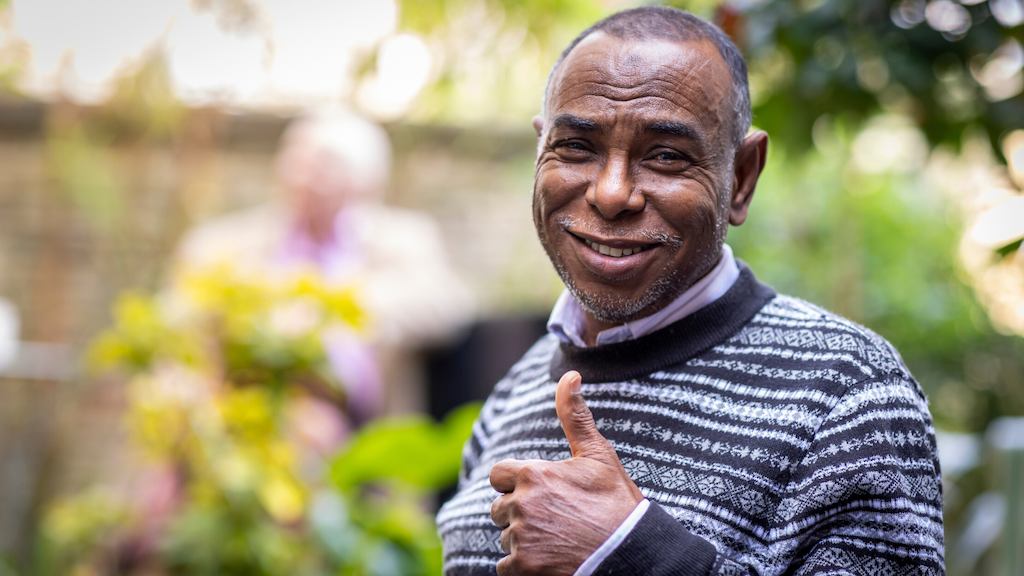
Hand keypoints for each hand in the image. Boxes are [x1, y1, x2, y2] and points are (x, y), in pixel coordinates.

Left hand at [489, 371, 643, 574]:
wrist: (630, 553)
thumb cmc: (616, 503)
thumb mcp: (597, 455)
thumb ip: (574, 416)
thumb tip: (569, 374)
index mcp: (533, 474)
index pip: (499, 475)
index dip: (517, 482)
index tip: (540, 491)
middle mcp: (521, 505)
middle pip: (500, 507)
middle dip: (519, 512)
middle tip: (554, 519)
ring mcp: (521, 539)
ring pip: (506, 537)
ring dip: (524, 540)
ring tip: (558, 539)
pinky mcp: (524, 568)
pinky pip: (506, 567)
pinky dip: (524, 567)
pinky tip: (550, 559)